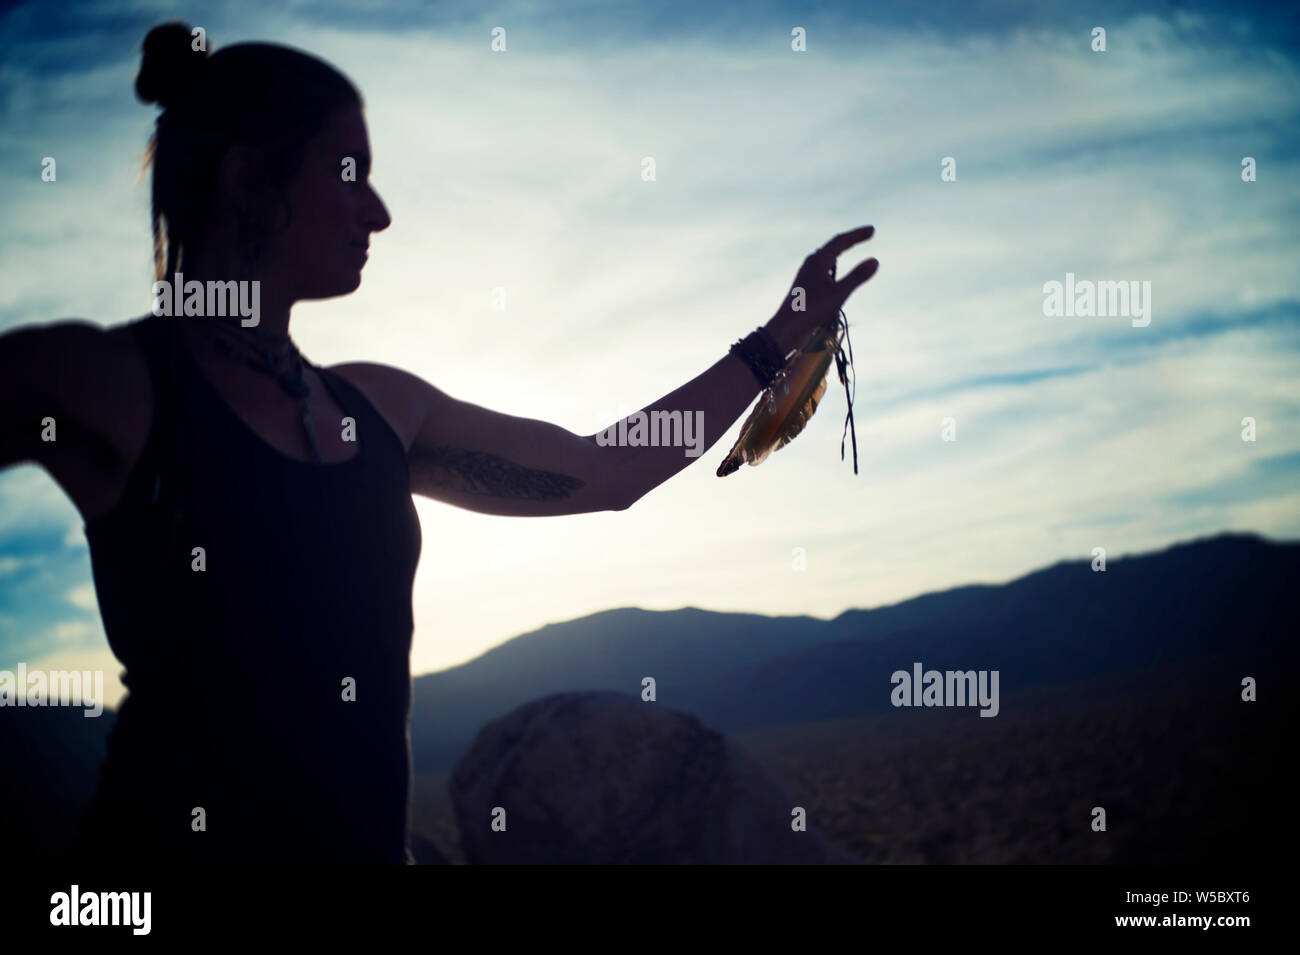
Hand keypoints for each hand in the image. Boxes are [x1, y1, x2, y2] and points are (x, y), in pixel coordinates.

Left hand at [764, 225, 878, 355]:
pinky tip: (833, 269)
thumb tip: (875, 260)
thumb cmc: (811, 310)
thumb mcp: (839, 294)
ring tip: (852, 244)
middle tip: (868, 234)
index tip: (872, 230)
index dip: (857, 234)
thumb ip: (857, 276)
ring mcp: (807, 273)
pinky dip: (834, 262)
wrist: (786, 328)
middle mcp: (811, 263)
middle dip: (851, 239)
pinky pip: (823, 266)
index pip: (841, 241)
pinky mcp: (805, 284)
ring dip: (841, 249)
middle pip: (834, 245)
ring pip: (826, 255)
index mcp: (818, 261)